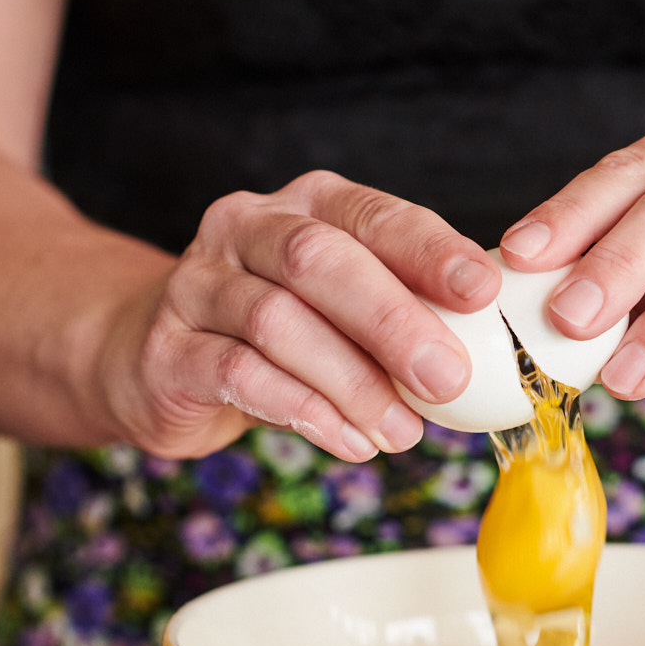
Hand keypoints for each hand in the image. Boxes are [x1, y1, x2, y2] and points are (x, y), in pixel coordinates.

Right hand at [94, 171, 501, 459]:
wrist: (157, 359)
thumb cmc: (280, 332)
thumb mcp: (345, 308)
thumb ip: (404, 314)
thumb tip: (487, 357)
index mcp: (309, 205)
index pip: (374, 214)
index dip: (429, 251)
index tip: (482, 292)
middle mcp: (247, 228)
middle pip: (318, 260)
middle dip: (392, 321)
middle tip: (448, 378)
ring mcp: (198, 284)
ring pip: (277, 322)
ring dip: (352, 382)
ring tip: (402, 431)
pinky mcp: (168, 348)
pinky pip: (238, 375)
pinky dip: (303, 411)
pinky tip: (349, 441)